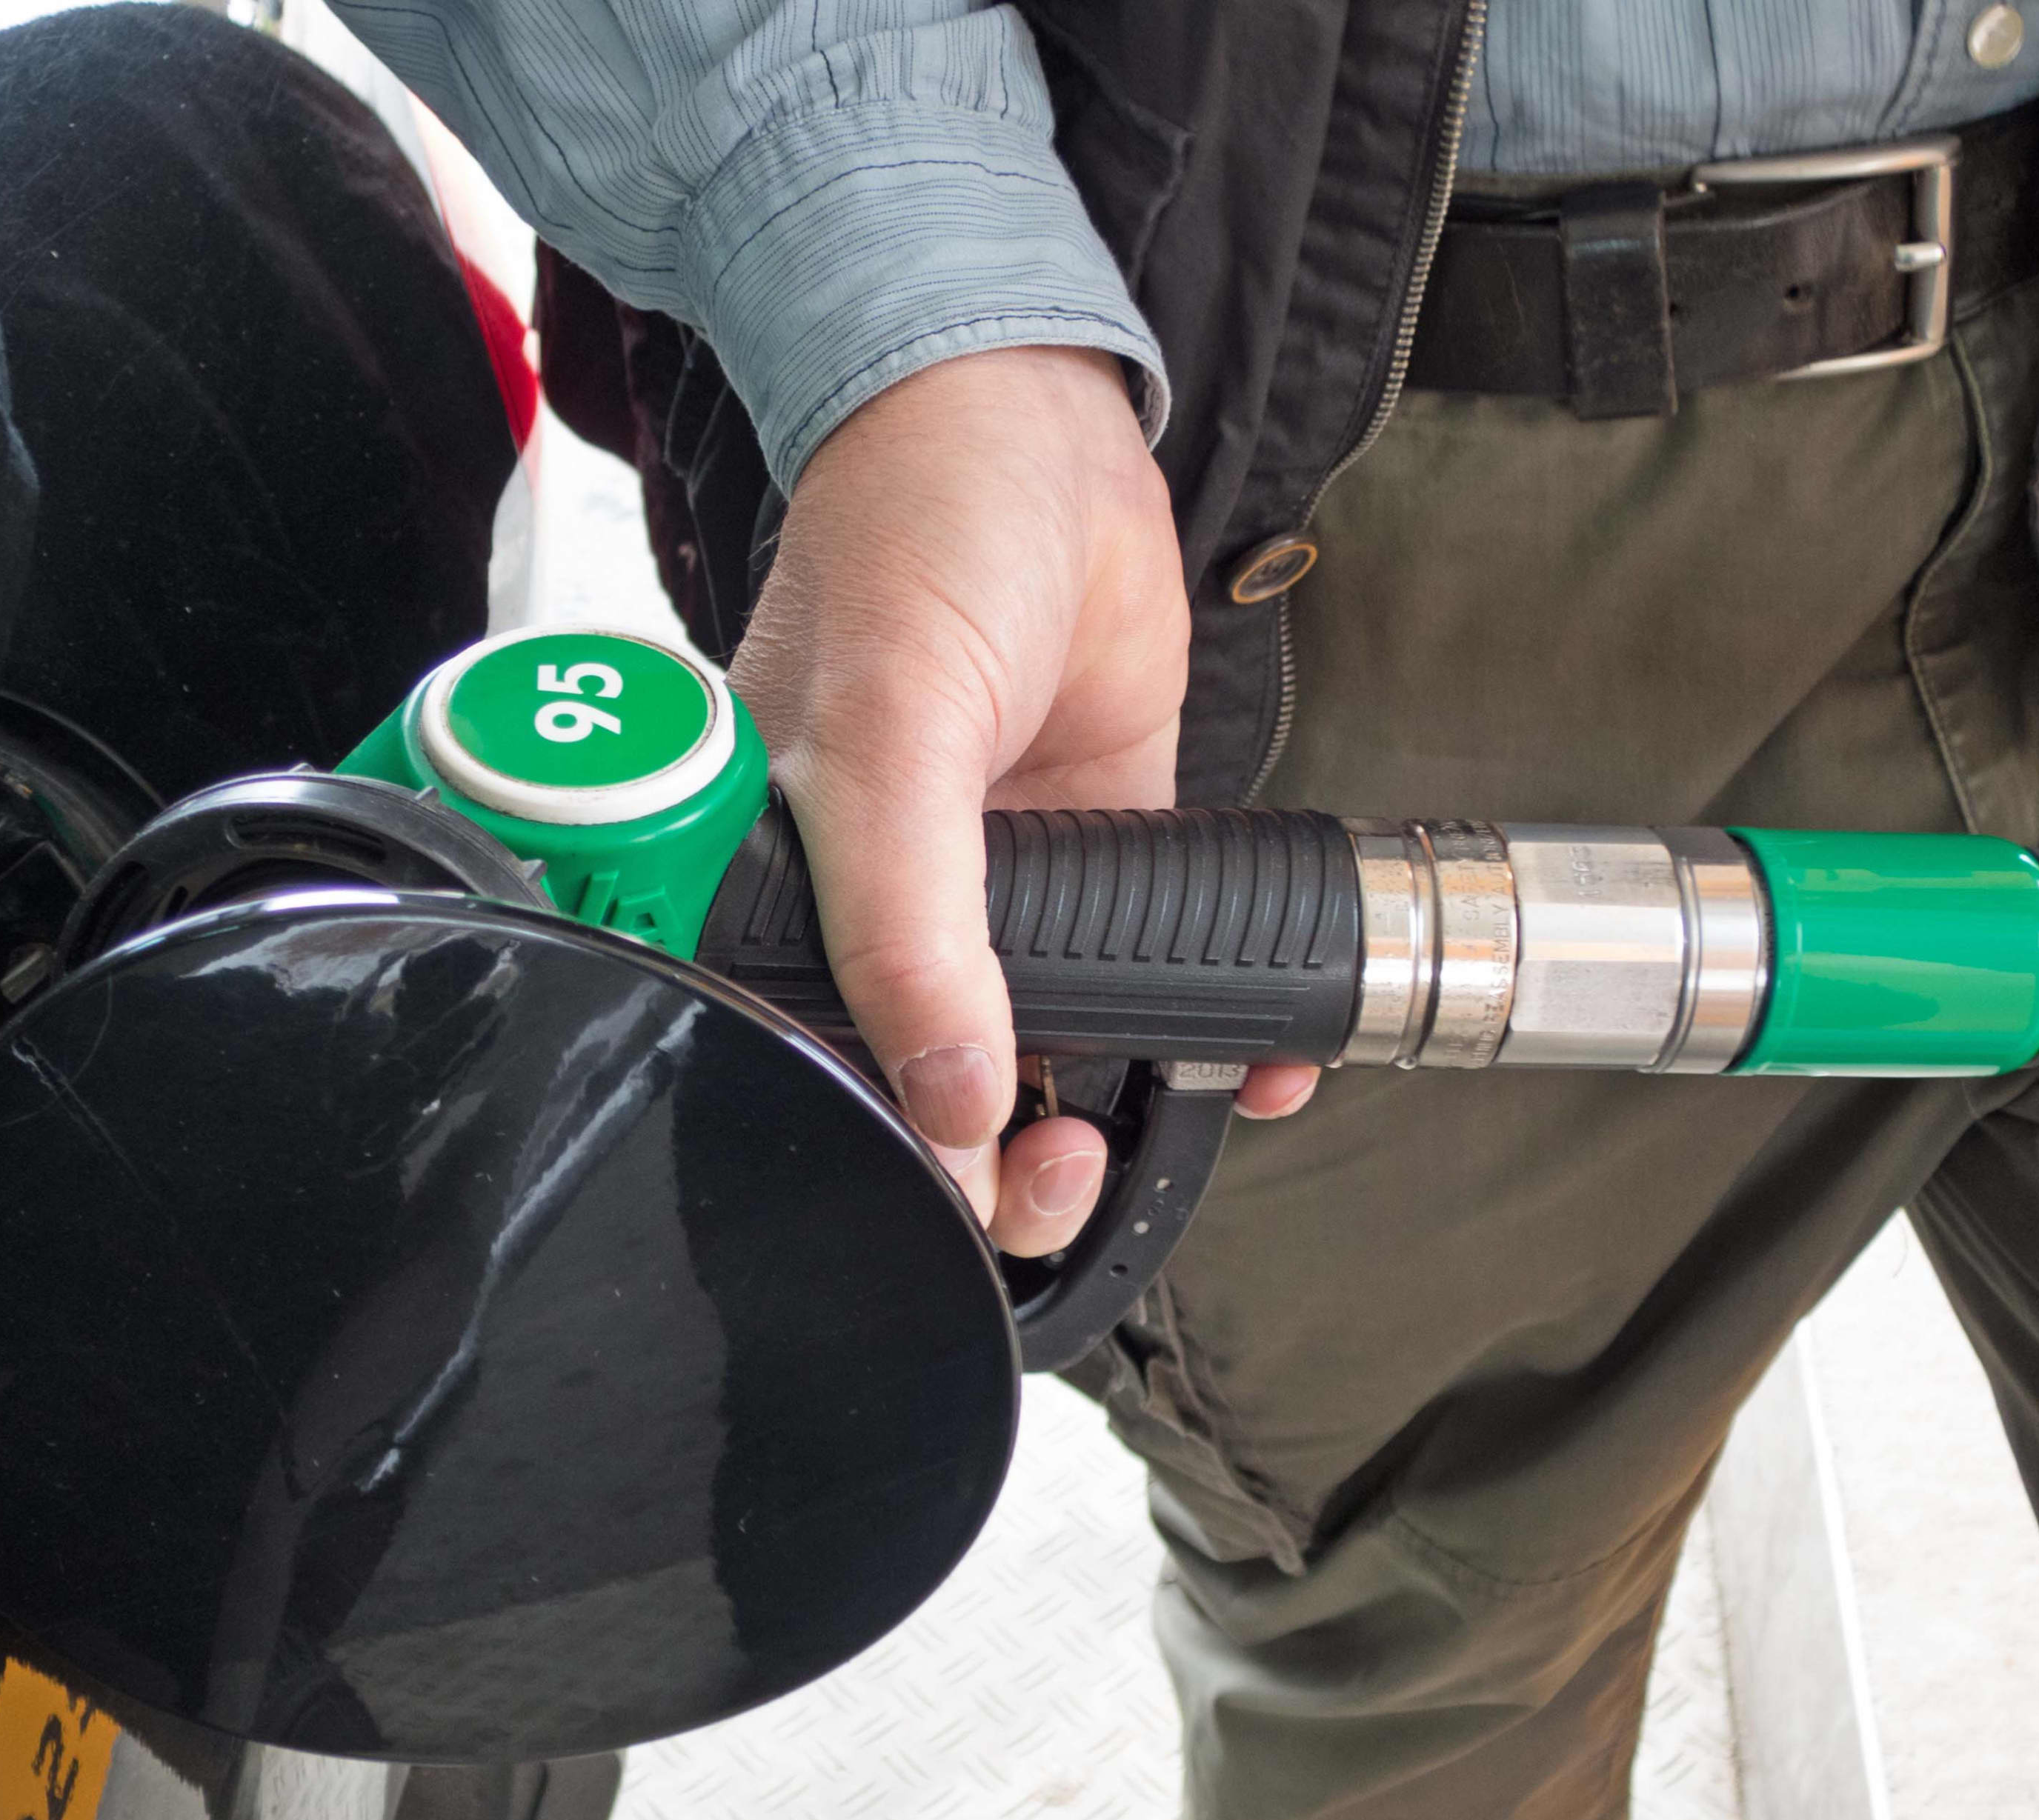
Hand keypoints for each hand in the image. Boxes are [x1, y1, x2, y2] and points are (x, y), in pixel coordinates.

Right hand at [730, 345, 1317, 1257]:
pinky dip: (1218, 1032)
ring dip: (1113, 1119)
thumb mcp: (888, 733)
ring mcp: (996, 886)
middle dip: (1005, 1168)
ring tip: (1155, 1120)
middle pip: (933, 1095)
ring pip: (1049, 1055)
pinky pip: (1155, 975)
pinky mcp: (1099, 852)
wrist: (1033, 414)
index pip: (816, 1074)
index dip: (890, 1155)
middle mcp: (878, 908)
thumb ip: (907, 923)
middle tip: (1058, 1164)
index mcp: (776, 898)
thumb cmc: (914, 537)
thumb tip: (953, 1094)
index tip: (968, 1187)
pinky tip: (1261, 1059)